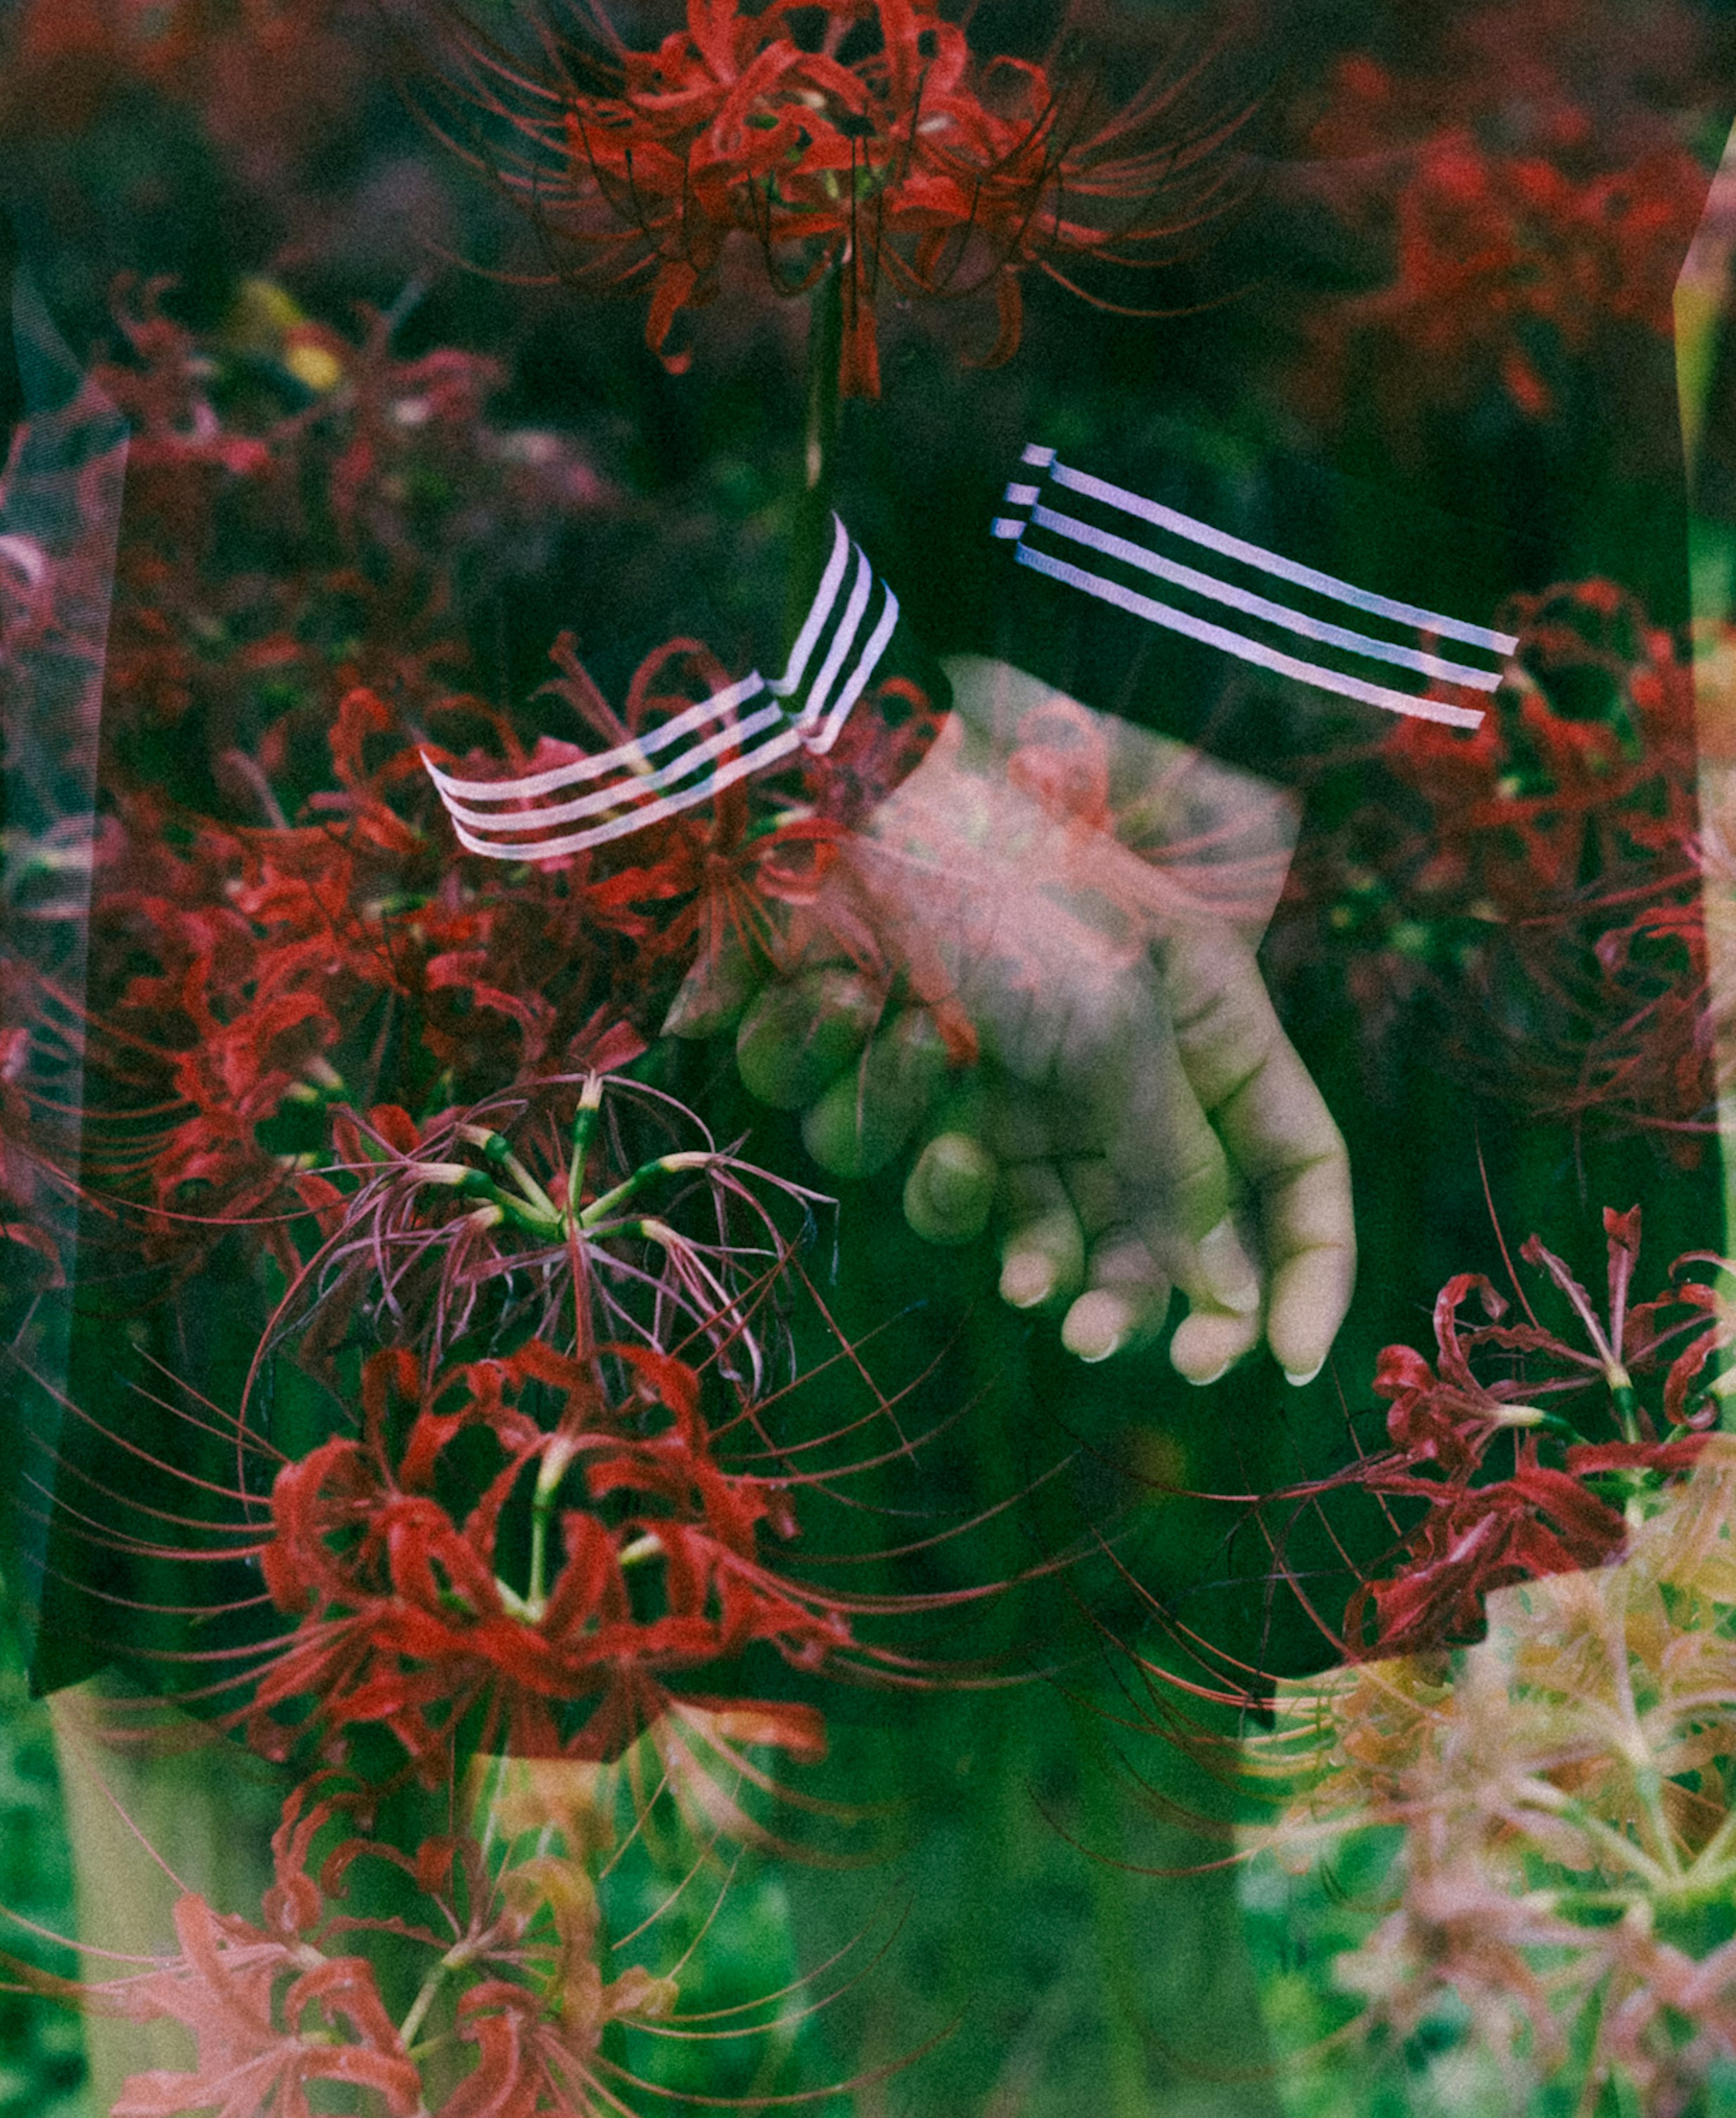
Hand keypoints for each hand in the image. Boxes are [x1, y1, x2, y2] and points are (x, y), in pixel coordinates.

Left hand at [712, 658, 1353, 1385]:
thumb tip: (1214, 1303)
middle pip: (1116, 1235)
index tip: (1269, 1367)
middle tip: (1060, 1314)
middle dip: (1083, 1277)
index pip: (1288, 1180)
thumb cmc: (1009, 862)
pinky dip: (823, 1064)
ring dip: (921, 1137)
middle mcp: (1087, 1059)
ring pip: (952, 1200)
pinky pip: (836, 1131)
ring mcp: (972, 1058)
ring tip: (915, 1034)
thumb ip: (1169, 1163)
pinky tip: (831, 983)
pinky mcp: (857, 1042)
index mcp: (1191, 1031)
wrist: (857, 750)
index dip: (1294, 1278)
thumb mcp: (1117, 1013)